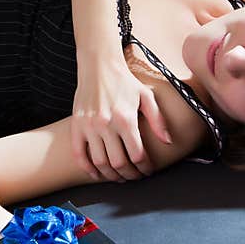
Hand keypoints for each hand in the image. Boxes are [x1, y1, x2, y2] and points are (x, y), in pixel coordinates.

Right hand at [71, 57, 171, 181]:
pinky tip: (97, 174)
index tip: (147, 171)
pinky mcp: (76, 126)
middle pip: (119, 163)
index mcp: (126, 119)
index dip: (144, 168)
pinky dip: (88, 169)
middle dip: (129, 175)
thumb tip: (168, 141)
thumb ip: (157, 120)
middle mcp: (106, 125)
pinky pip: (79, 155)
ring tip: (119, 177)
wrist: (98, 66)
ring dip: (111, 175)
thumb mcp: (146, 96)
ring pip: (100, 162)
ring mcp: (89, 127)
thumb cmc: (124, 81)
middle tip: (135, 177)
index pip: (137, 155)